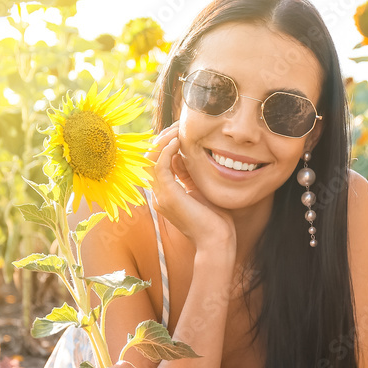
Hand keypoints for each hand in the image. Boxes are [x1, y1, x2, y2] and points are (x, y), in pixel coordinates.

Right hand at [148, 124, 234, 251]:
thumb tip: (184, 155)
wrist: (217, 241)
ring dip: (164, 140)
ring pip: (150, 159)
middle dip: (163, 139)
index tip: (180, 131)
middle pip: (150, 158)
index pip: (157, 163)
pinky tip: (178, 141)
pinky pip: (159, 166)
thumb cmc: (215, 220)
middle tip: (179, 125)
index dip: (166, 144)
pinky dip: (167, 150)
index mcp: (166, 194)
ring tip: (178, 129)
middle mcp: (159, 195)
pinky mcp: (168, 195)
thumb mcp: (200, 190)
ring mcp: (161, 195)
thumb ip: (189, 174)